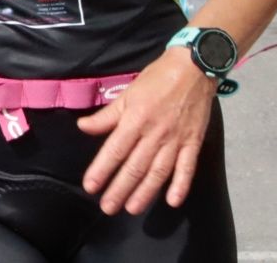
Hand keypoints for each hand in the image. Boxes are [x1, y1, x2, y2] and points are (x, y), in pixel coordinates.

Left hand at [77, 46, 217, 214]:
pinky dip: (181, 185)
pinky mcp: (193, 143)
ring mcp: (176, 140)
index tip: (90, 187)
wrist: (193, 69)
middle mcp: (154, 134)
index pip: (115, 150)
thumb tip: (83, 127)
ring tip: (131, 208)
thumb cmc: (156, 80)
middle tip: (108, 208)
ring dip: (145, 193)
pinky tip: (173, 201)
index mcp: (135, 120)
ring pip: (158, 172)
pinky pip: (187, 168)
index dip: (102, 170)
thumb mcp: (127, 93)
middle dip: (120, 189)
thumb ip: (107, 115)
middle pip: (135, 166)